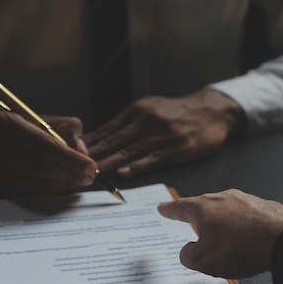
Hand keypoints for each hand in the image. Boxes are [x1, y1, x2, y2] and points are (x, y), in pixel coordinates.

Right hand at [0, 108, 96, 196]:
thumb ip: (69, 129)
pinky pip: (25, 191)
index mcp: (10, 124)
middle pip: (39, 168)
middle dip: (69, 175)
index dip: (70, 159)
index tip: (90, 166)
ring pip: (32, 183)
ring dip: (60, 186)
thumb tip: (82, 151)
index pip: (45, 146)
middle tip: (88, 178)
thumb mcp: (45, 119)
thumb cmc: (24, 127)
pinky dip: (47, 190)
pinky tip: (61, 186)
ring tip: (78, 182)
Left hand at [83, 88, 244, 177]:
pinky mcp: (178, 148)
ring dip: (109, 163)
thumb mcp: (151, 109)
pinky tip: (122, 174)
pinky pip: (153, 159)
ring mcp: (163, 135)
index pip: (108, 128)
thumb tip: (101, 138)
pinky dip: (136, 167)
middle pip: (115, 140)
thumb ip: (128, 123)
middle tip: (74, 166)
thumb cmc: (177, 113)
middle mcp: (148, 120)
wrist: (212, 111)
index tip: (70, 153)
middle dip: (93, 154)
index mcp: (138, 110)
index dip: (89, 142)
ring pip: (130, 150)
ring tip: (92, 173)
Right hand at [157, 189, 282, 277]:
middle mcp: (224, 198)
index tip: (163, 208)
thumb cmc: (240, 247)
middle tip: (191, 221)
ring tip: (223, 240)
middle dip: (198, 216)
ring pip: (228, 211)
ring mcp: (247, 200)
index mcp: (203, 207)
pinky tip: (247, 240)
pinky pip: (248, 218)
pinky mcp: (266, 207)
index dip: (169, 210)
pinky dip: (244, 228)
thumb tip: (188, 251)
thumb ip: (189, 256)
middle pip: (205, 206)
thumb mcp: (204, 260)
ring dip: (223, 223)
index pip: (180, 207)